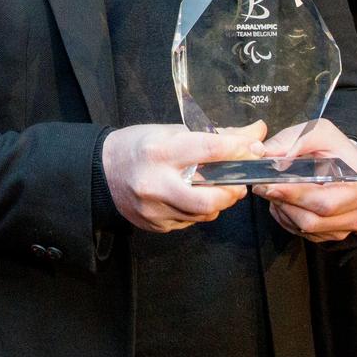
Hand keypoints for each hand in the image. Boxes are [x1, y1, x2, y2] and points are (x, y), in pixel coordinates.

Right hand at [102, 121, 265, 232]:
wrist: (100, 171)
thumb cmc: (139, 145)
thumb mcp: (172, 131)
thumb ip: (215, 135)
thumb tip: (256, 134)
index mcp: (160, 151)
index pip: (208, 150)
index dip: (237, 150)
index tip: (254, 150)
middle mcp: (155, 182)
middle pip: (208, 198)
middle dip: (232, 192)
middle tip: (238, 184)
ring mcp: (153, 209)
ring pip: (202, 214)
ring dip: (217, 203)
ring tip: (215, 189)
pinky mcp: (153, 225)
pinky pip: (188, 222)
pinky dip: (197, 211)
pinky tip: (190, 198)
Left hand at [251, 118, 356, 243]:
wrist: (351, 163)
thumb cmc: (337, 149)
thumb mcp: (319, 132)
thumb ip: (292, 140)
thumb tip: (262, 152)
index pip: (324, 202)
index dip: (294, 196)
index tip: (270, 185)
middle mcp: (356, 214)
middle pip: (311, 220)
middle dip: (283, 202)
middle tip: (262, 186)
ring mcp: (344, 227)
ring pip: (303, 228)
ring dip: (282, 209)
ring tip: (274, 189)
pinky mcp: (331, 233)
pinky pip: (302, 232)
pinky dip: (287, 217)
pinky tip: (284, 199)